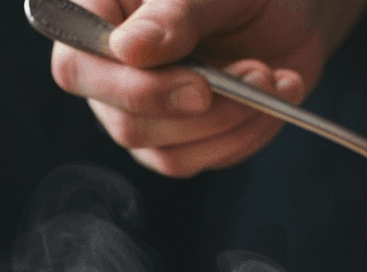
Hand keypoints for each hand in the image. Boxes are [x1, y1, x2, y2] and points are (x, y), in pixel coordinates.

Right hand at [51, 0, 366, 177]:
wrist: (288, 7)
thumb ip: (173, 13)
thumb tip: (128, 50)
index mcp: (98, 17)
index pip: (78, 69)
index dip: (133, 89)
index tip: (200, 83)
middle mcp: (111, 73)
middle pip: (127, 125)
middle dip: (201, 111)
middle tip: (256, 73)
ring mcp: (144, 114)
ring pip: (169, 154)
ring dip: (233, 122)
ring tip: (273, 77)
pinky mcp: (180, 142)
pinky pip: (205, 161)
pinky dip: (248, 133)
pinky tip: (278, 95)